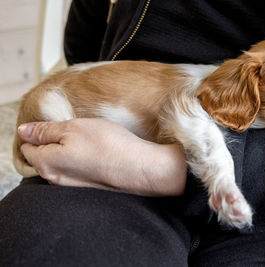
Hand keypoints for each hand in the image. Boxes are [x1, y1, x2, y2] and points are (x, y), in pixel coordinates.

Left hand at [18, 118, 186, 195]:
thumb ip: (44, 130)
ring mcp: (71, 184)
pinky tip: (96, 152)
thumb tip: (24, 131)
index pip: (27, 145)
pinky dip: (81, 158)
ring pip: (60, 161)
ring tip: (88, 140)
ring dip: (68, 150)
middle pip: (42, 155)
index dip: (39, 131)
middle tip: (75, 130)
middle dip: (53, 141)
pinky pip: (75, 168)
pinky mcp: (87, 185)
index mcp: (46, 163)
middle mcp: (55, 178)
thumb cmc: (107, 145)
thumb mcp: (73, 128)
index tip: (58, 124)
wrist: (139, 167)